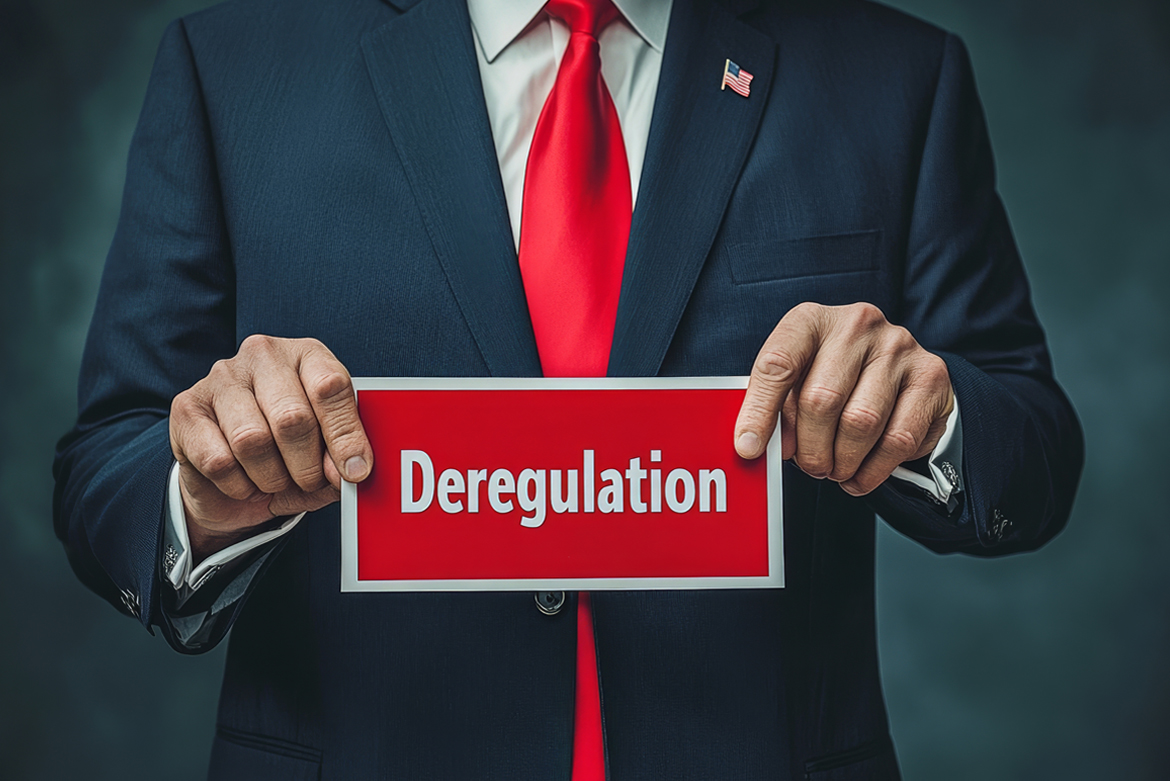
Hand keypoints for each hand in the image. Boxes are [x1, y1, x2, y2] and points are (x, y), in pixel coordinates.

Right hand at [169, 335, 372, 560]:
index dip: (346, 436)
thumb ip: (341, 459)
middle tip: (308, 481)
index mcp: (306, 354)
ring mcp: (221, 377)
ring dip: (272, 477)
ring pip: (252, 440)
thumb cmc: (288, 454)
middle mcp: (262, 355)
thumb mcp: (325, 454)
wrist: (230, 478)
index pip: (331, 387)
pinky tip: (244, 481)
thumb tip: (352, 471)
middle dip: (307, 465)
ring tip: (276, 481)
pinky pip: (219, 460)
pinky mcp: (187, 407)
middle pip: (292, 418)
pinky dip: (239, 484)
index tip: (355, 471)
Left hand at [734, 302, 952, 495]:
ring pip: (861, 423)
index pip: (778, 363)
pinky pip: (899, 438)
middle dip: (809, 448)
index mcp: (811, 319)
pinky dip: (874, 469)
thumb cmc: (832, 376)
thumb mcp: (796, 379)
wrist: (896, 365)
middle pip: (821, 400)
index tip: (749, 448)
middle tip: (809, 466)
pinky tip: (861, 473)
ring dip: (842, 461)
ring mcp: (898, 346)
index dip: (759, 411)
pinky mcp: (931, 376)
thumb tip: (755, 446)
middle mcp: (856, 324)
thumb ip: (774, 405)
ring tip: (834, 469)